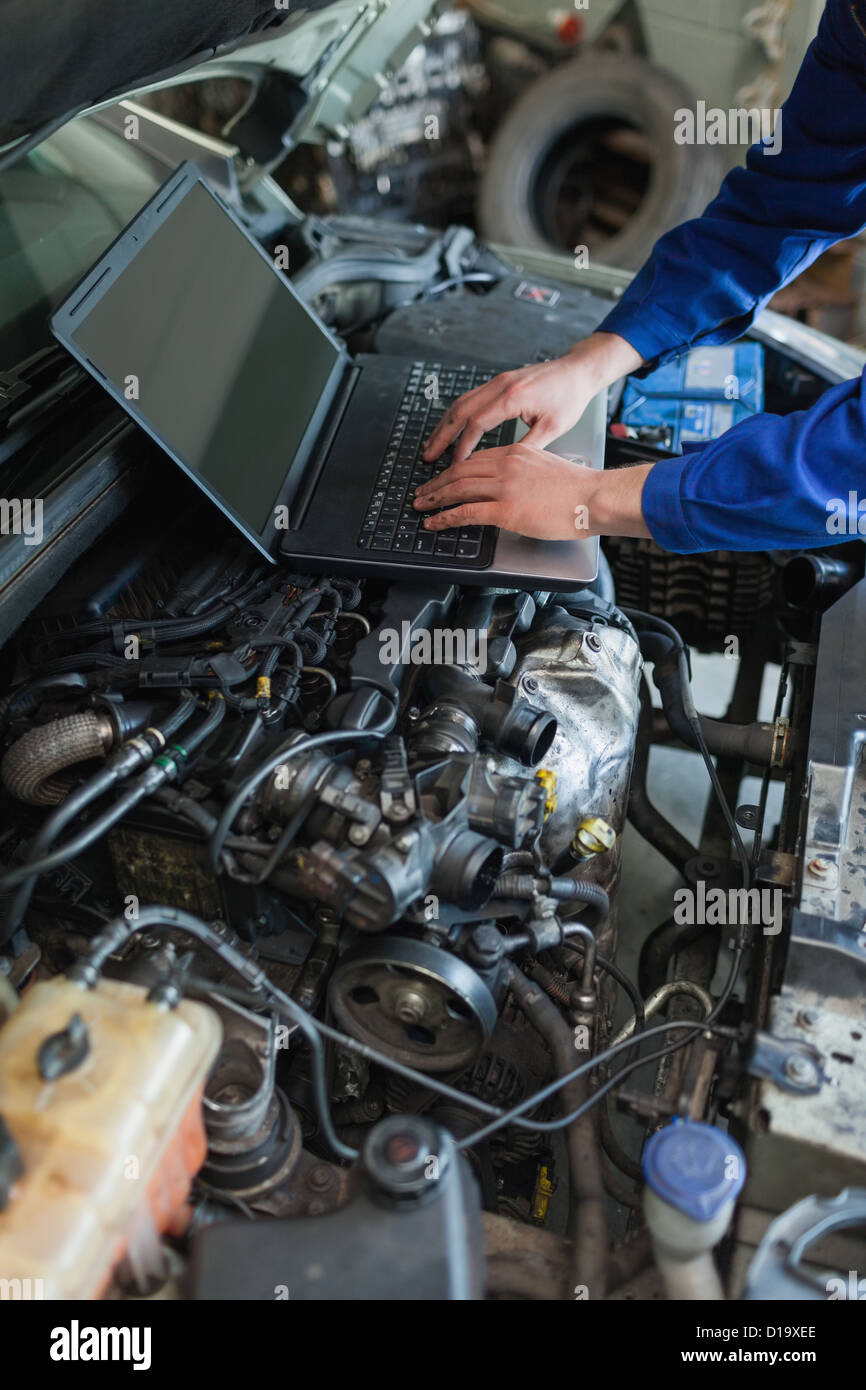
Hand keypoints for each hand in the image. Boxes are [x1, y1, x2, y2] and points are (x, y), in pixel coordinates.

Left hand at [413, 442, 653, 540]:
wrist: (593, 497)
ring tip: (420, 506)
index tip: (443, 478)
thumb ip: (526, 472)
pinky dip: (445, 517)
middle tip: (421, 491)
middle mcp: (506, 464)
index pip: (476, 459)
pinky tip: (433, 522)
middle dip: (436, 482)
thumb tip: (515, 487)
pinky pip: (466, 512)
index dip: (453, 469)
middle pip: (460, 470)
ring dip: (434, 497)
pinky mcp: (505, 509)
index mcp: (516, 452)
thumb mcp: (547, 467)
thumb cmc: (579, 489)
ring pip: (457, 488)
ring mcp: (504, 486)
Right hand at [423, 331, 642, 463]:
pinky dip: (456, 415)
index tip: (454, 466)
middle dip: (441, 435)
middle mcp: (500, 385)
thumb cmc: (570, 397)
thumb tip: (503, 468)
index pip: (476, 424)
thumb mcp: (553, 428)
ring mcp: (497, 381)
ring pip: (461, 402)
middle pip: (459, 411)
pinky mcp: (499, 382)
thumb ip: (527, 447)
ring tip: (432, 445)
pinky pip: (470, 398)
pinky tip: (449, 428)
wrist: (578, 371)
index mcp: (513, 397)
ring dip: (444, 424)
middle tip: (428, 456)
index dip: (462, 447)